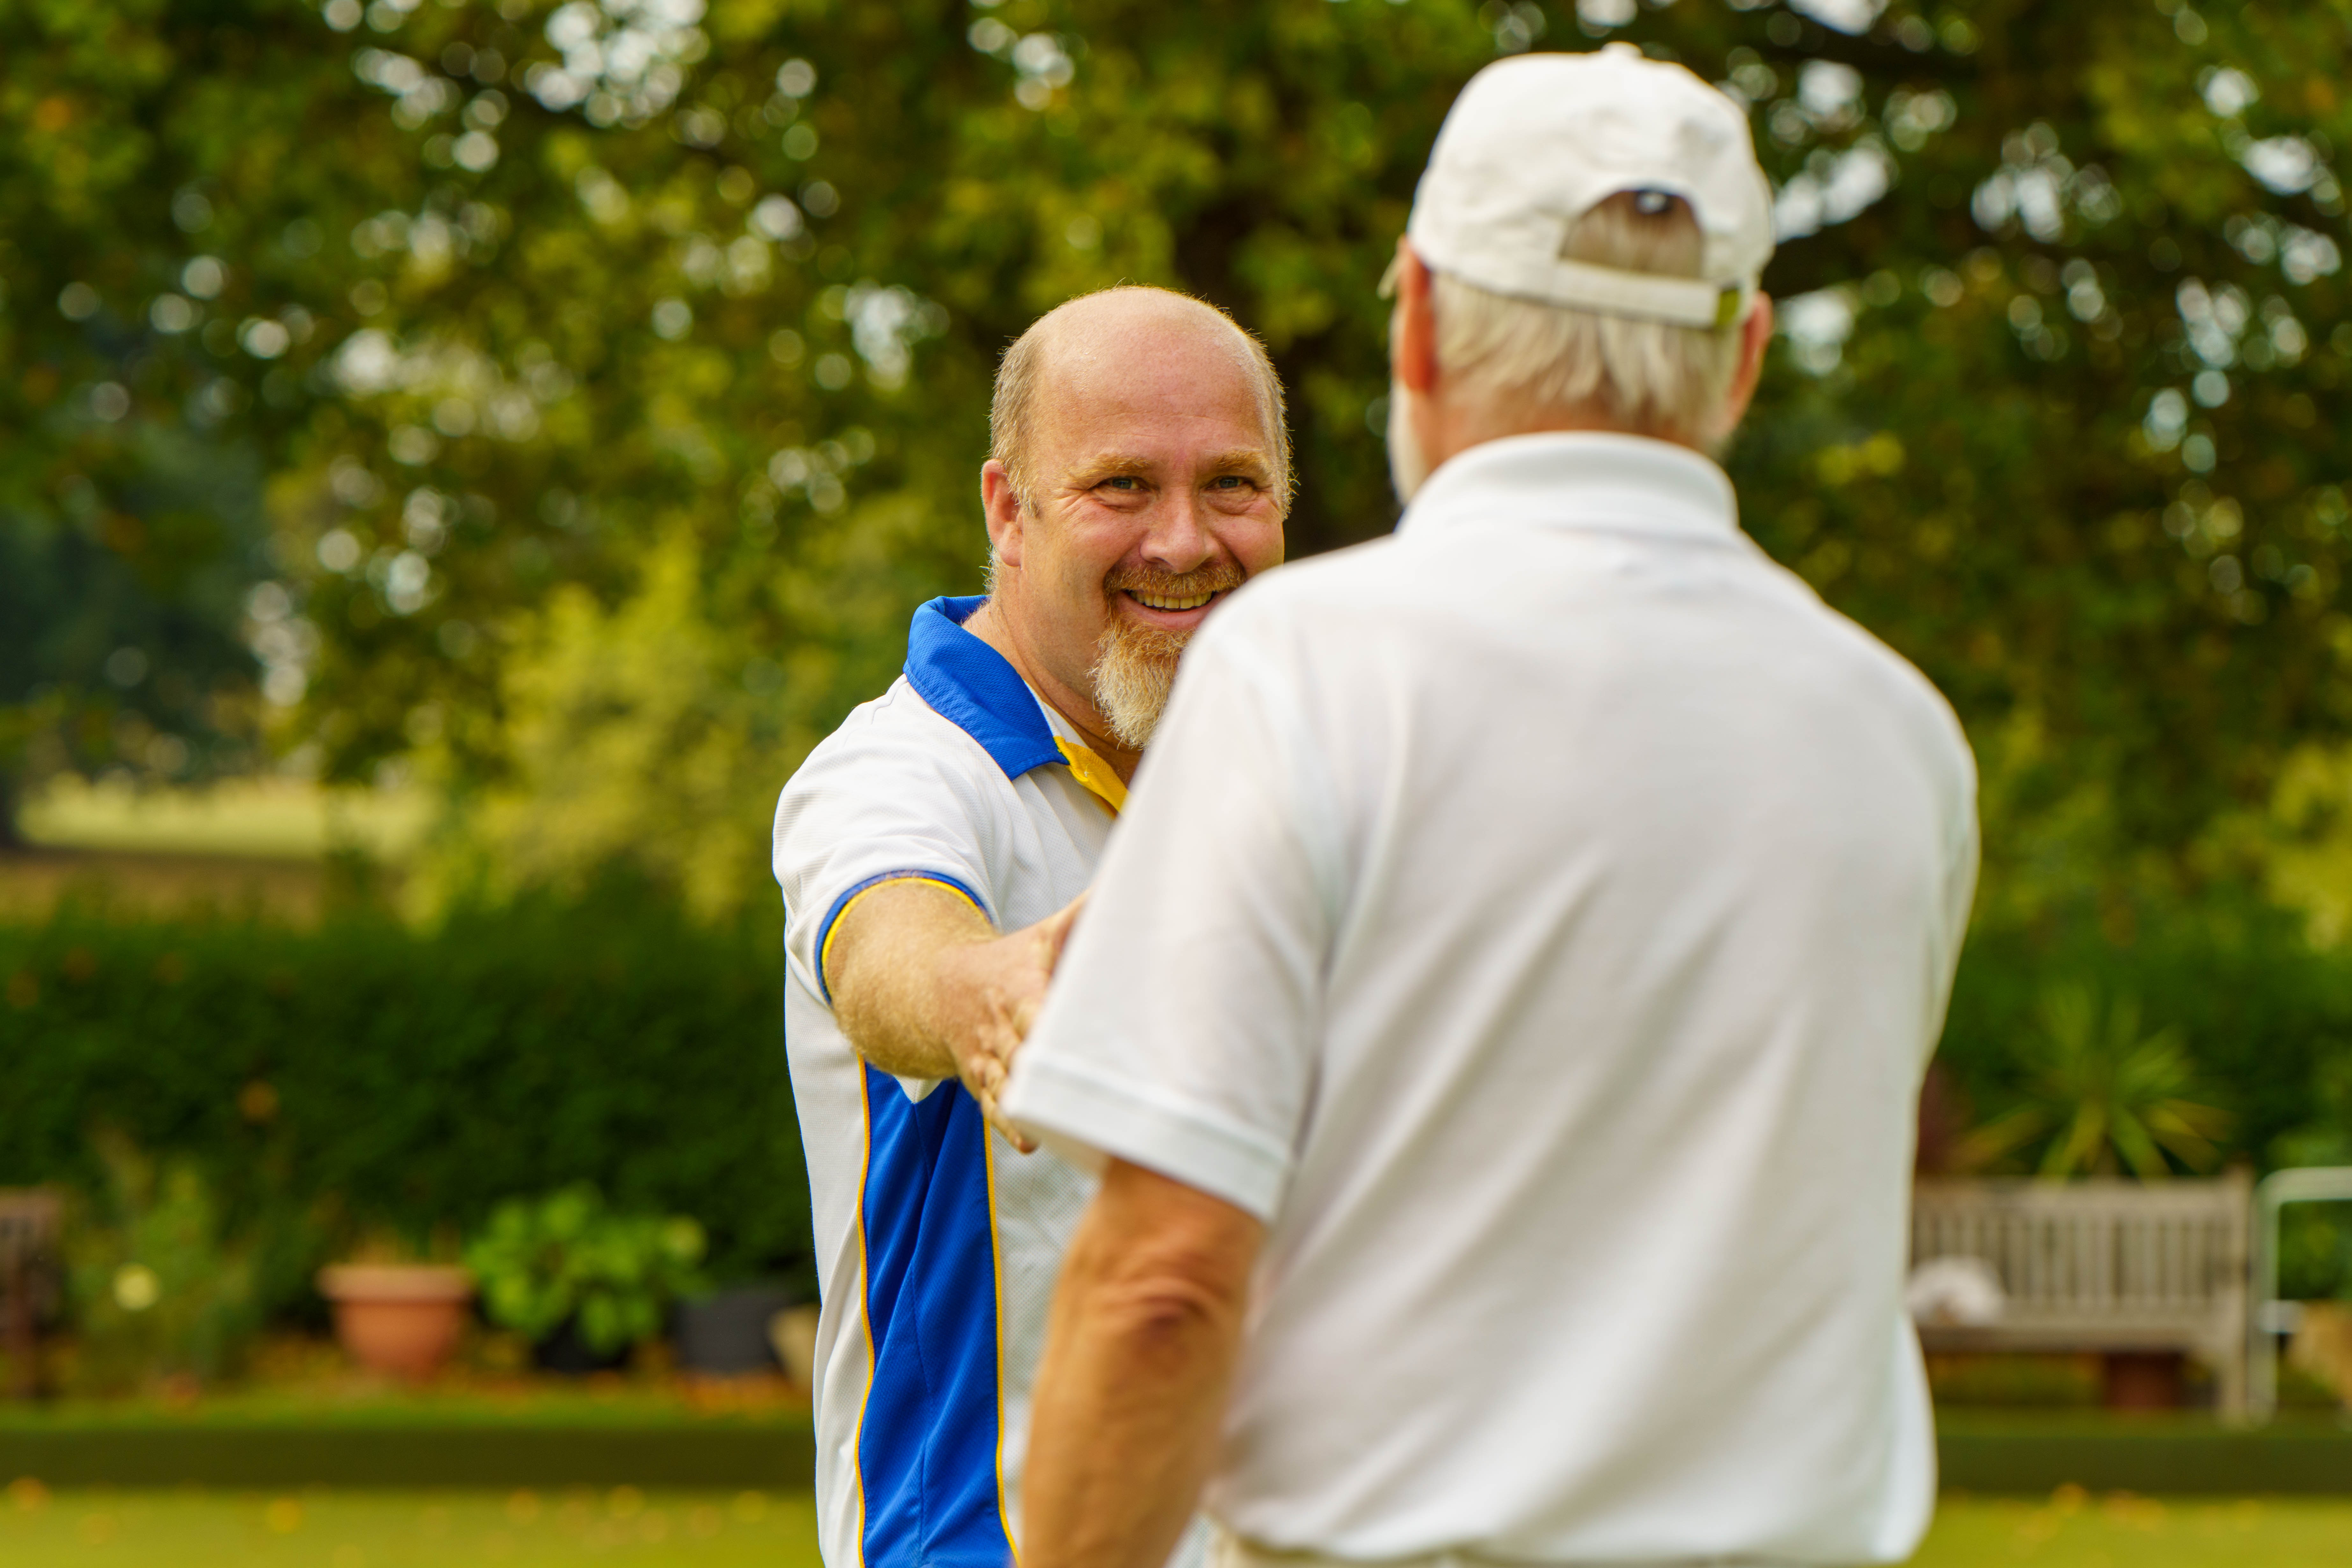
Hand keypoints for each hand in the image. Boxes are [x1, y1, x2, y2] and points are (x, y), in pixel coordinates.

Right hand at [940, 893, 1086, 1152]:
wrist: (942, 990)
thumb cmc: (1011, 962)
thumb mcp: (1044, 935)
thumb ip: (1082, 915)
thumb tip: (1126, 881)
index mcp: (1022, 991)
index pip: (1037, 1009)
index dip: (1049, 1022)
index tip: (1071, 1035)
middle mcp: (1005, 1030)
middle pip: (1026, 1054)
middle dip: (1047, 1073)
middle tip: (1082, 1092)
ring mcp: (993, 1060)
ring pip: (1010, 1086)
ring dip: (1031, 1107)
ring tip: (1064, 1126)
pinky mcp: (987, 1085)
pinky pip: (997, 1107)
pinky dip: (1012, 1125)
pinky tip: (1031, 1141)